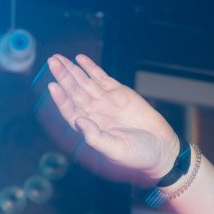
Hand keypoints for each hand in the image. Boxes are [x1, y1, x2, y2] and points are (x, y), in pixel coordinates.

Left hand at [34, 54, 178, 187]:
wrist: (161, 149)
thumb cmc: (138, 156)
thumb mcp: (115, 150)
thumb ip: (95, 137)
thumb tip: (78, 121)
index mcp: (89, 129)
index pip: (69, 110)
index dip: (60, 98)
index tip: (52, 85)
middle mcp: (94, 113)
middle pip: (74, 92)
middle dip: (63, 76)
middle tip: (52, 61)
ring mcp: (106, 102)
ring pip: (85, 82)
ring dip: (72, 70)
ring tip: (59, 58)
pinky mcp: (120, 93)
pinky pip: (102, 78)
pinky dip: (91, 68)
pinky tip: (80, 59)